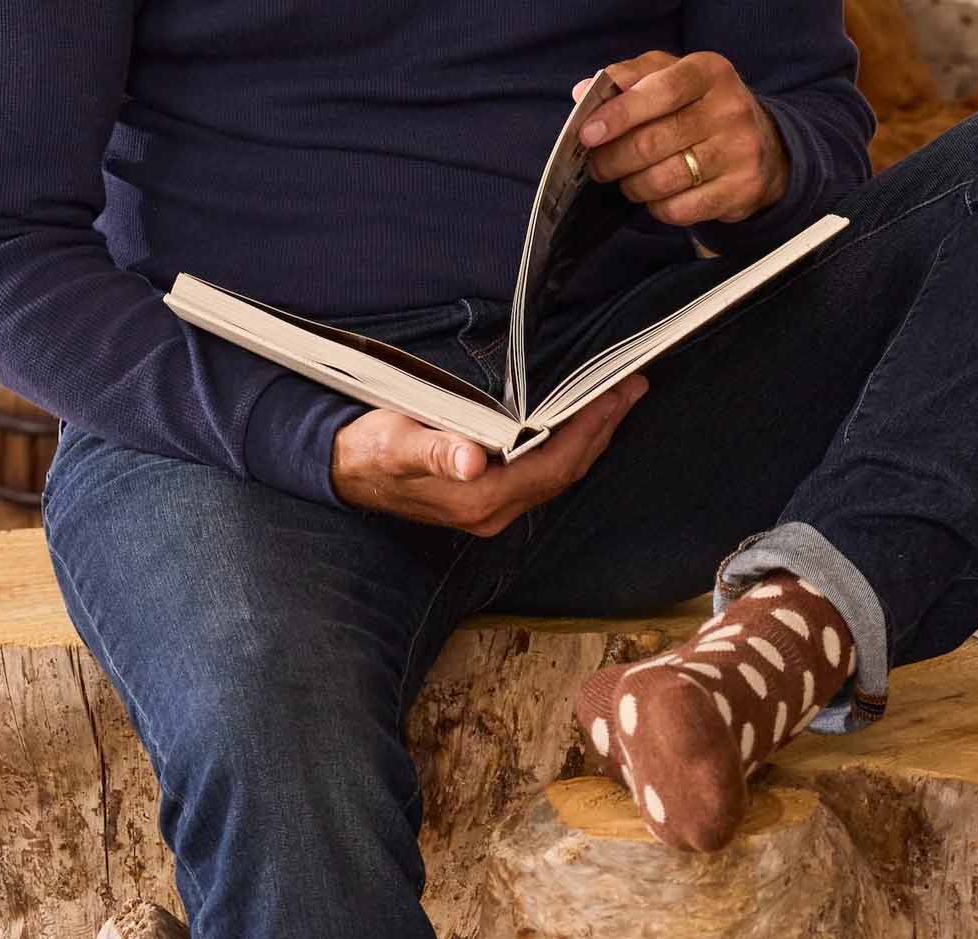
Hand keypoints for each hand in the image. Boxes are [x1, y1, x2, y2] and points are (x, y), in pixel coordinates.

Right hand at [329, 376, 647, 533]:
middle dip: (602, 429)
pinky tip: (579, 426)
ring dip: (591, 439)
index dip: (588, 429)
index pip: (552, 463)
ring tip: (618, 401)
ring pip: (557, 476)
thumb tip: (469, 460)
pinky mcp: (488, 502)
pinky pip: (542, 477)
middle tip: (633, 387)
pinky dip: (568, 448)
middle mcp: (493, 512)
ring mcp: (493, 511)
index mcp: (478, 498)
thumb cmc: (368, 450)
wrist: (344, 475)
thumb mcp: (395, 443)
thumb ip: (433, 452)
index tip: (616, 393)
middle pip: (565, 472)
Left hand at [572, 52, 789, 227]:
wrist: (765, 147)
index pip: (658, 91)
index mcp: (708, 71)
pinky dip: (657, 207)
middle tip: (598, 167)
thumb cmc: (702, 109)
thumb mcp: (673, 79)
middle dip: (615, 159)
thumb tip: (582, 93)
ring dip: (633, 186)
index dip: (618, 115)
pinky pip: (681, 208)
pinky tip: (655, 198)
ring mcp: (739, 151)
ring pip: (664, 179)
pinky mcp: (740, 189)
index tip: (588, 134)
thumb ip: (630, 79)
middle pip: (654, 141)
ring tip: (626, 182)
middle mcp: (729, 108)